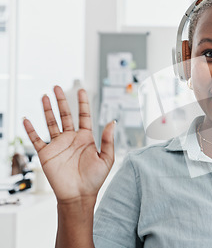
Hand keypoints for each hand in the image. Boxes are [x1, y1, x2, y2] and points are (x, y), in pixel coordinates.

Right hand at [23, 86, 114, 202]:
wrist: (79, 195)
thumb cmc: (94, 179)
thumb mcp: (106, 158)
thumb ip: (108, 140)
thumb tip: (113, 122)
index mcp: (86, 138)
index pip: (84, 116)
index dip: (83, 103)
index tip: (81, 90)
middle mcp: (71, 139)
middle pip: (65, 115)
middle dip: (61, 101)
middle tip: (57, 87)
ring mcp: (58, 145)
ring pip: (51, 123)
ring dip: (47, 110)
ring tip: (44, 96)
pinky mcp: (47, 154)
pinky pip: (37, 139)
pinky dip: (31, 130)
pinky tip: (27, 119)